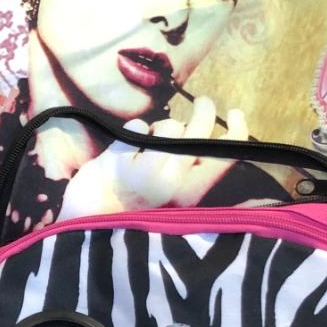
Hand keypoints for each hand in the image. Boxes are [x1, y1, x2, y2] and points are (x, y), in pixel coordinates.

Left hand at [57, 95, 246, 217]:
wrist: (89, 223)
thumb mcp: (174, 195)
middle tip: (203, 103)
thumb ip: (193, 171)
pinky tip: (126, 148)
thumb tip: (211, 136)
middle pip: (199, 134)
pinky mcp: (118, 163)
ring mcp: (145, 175)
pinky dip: (134, 129)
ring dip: (162, 126)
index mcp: (191, 195)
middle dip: (204, 112)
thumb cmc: (135, 207)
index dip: (238, 131)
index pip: (225, 158)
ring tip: (151, 141)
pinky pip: (137, 127)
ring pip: (170, 128)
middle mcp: (172, 186)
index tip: (237, 113)